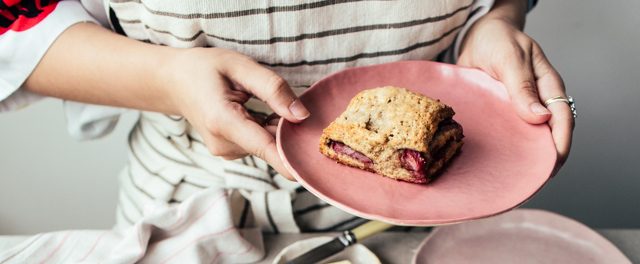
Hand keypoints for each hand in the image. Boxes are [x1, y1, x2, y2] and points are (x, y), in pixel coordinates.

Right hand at [163, 48, 308, 180]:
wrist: (174, 81)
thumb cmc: (205, 69)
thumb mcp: (240, 67)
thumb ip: (273, 89)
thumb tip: (302, 115)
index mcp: (224, 122)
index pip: (267, 150)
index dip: (294, 161)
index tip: (316, 168)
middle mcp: (224, 144)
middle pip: (272, 146)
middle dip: (288, 130)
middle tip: (287, 102)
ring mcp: (226, 151)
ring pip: (268, 145)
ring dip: (276, 127)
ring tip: (261, 102)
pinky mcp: (231, 152)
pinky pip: (260, 144)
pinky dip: (267, 129)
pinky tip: (256, 111)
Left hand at [457, 10, 573, 175]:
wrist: (478, 37)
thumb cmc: (498, 42)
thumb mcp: (510, 58)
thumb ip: (522, 86)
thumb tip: (540, 117)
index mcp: (548, 86)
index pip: (562, 119)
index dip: (560, 143)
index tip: (553, 164)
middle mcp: (536, 101)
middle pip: (547, 135)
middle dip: (544, 158)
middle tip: (533, 180)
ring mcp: (518, 110)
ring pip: (526, 138)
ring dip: (523, 155)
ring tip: (515, 179)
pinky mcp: (500, 114)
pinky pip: (506, 134)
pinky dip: (503, 148)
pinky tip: (495, 163)